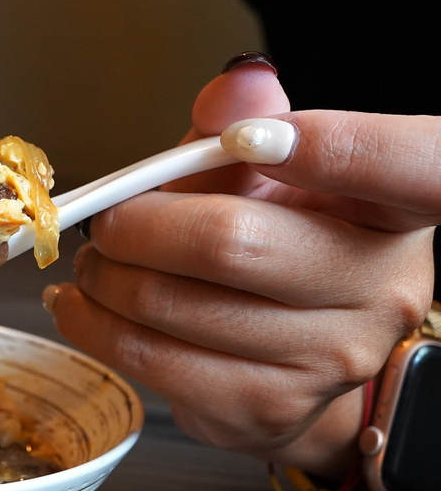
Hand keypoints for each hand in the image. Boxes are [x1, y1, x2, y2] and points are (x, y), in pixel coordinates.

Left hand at [45, 57, 438, 478]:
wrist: (291, 354)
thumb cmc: (276, 242)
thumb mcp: (269, 173)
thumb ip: (244, 123)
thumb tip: (238, 82)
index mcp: (399, 208)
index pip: (406, 165)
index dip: (332, 148)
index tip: (254, 142)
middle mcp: (385, 287)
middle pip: (232, 241)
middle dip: (136, 225)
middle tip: (104, 221)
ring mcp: (331, 358)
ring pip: (173, 306)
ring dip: (104, 278)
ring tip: (93, 264)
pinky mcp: (268, 408)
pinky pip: (150, 361)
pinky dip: (95, 327)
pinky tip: (84, 309)